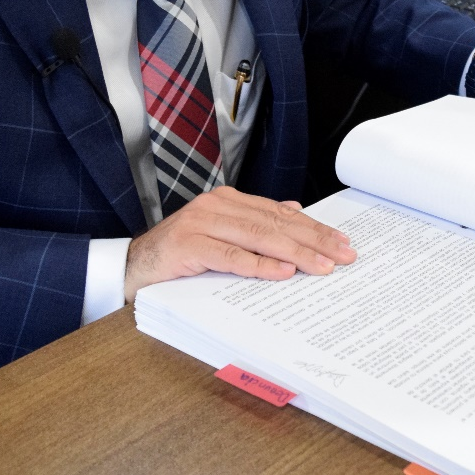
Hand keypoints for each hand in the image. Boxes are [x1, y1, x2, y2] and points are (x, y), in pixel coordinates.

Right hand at [123, 187, 356, 301]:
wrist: (131, 267)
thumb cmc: (179, 256)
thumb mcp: (221, 236)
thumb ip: (254, 224)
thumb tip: (294, 213)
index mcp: (228, 201)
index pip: (280, 214)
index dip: (313, 228)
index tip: (341, 243)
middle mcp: (216, 207)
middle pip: (275, 224)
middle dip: (313, 241)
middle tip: (343, 255)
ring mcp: (201, 224)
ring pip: (258, 237)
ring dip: (294, 253)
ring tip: (322, 266)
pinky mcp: (188, 246)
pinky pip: (230, 257)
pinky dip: (258, 265)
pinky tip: (282, 273)